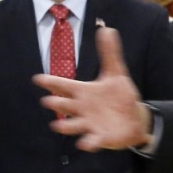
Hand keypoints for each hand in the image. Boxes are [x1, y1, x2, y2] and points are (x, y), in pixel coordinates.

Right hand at [36, 28, 152, 151]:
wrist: (134, 118)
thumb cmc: (119, 96)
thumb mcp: (115, 73)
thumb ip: (109, 53)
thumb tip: (106, 29)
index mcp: (84, 92)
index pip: (64, 85)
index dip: (51, 82)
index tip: (38, 78)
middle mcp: (83, 108)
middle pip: (65, 106)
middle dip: (56, 104)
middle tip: (47, 101)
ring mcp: (90, 124)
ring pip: (73, 125)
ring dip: (65, 126)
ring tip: (57, 126)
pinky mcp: (100, 137)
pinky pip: (92, 141)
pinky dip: (88, 143)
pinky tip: (85, 143)